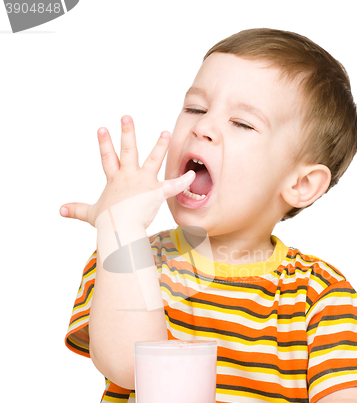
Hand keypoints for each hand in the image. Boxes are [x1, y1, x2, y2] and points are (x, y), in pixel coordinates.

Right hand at [59, 115, 194, 227]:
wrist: (118, 228)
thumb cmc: (106, 222)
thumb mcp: (90, 214)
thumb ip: (76, 209)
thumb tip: (59, 210)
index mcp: (115, 180)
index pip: (108, 158)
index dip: (104, 143)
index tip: (102, 128)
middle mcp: (129, 176)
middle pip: (128, 150)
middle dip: (127, 132)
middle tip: (127, 116)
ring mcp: (143, 182)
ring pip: (153, 159)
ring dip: (160, 146)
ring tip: (166, 132)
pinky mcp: (156, 192)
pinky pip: (173, 185)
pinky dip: (183, 181)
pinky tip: (193, 175)